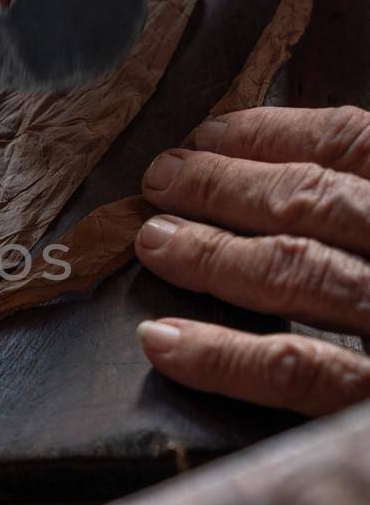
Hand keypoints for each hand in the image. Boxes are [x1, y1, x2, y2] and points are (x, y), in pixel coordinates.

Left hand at [135, 106, 369, 414]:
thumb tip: (298, 169)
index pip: (354, 142)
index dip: (273, 134)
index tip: (210, 132)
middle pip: (312, 203)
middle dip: (225, 185)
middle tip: (161, 178)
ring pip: (296, 274)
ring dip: (212, 251)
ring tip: (154, 240)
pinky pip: (299, 372)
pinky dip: (225, 356)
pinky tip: (165, 341)